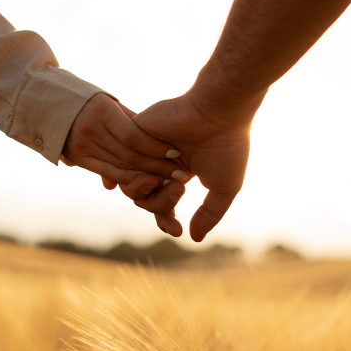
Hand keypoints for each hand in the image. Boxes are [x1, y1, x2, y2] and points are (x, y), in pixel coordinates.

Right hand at [62, 93, 186, 200]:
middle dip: (157, 165)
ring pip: (120, 166)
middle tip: (180, 173)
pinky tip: (145, 182)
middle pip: (129, 154)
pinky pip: (107, 171)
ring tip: (168, 181)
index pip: (133, 136)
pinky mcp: (77, 158)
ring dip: (147, 175)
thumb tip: (158, 139)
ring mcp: (82, 146)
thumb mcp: (110, 102)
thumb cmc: (89, 100)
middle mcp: (90, 129)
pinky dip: (127, 178)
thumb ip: (131, 120)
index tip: (176, 152)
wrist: (49, 104)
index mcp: (101, 111)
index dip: (156, 147)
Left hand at [129, 88, 255, 240]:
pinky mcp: (133, 132)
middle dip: (160, 204)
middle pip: (143, 198)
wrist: (220, 112)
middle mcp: (159, 160)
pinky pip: (122, 163)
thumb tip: (193, 238)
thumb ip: (209, 214)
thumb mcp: (223, 188)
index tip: (177, 230)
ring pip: (130, 185)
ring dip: (150, 191)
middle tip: (180, 188)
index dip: (165, 220)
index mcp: (179, 171)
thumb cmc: (227, 146)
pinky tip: (155, 170)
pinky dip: (138, 171)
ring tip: (174, 180)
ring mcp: (146, 147)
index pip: (161, 203)